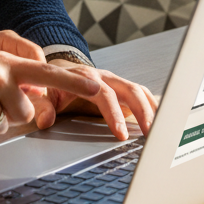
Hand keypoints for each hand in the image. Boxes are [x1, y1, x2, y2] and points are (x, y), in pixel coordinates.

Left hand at [30, 61, 157, 139]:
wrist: (56, 68)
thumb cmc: (51, 84)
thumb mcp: (42, 93)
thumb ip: (42, 106)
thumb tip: (45, 120)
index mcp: (84, 78)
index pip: (104, 95)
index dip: (114, 114)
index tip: (121, 135)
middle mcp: (103, 77)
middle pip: (129, 89)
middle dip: (143, 112)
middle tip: (150, 134)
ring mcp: (114, 81)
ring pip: (139, 91)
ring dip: (152, 109)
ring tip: (161, 131)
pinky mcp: (121, 88)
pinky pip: (141, 94)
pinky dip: (153, 105)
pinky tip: (161, 120)